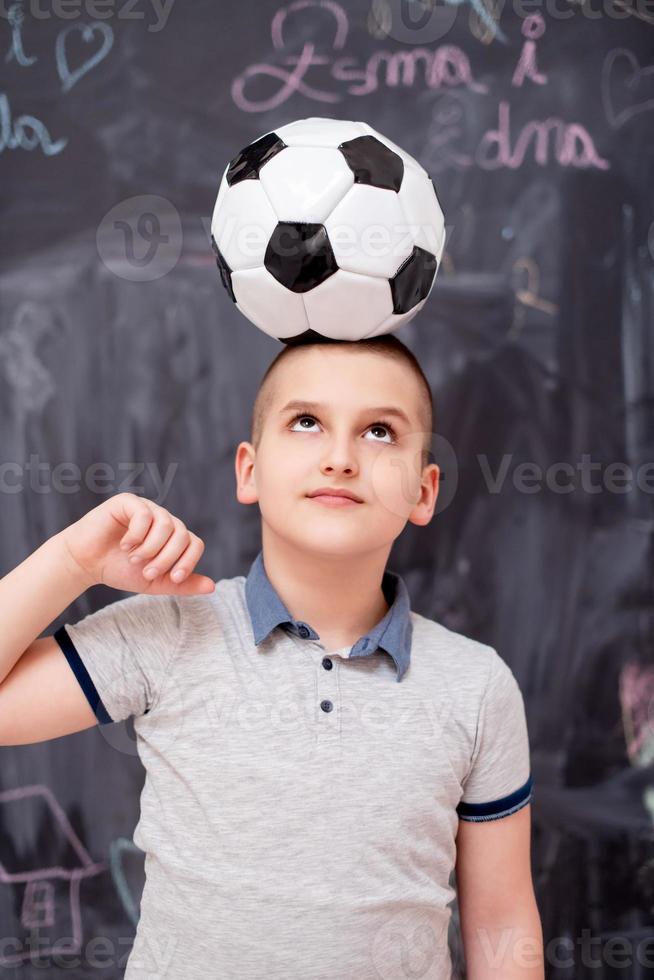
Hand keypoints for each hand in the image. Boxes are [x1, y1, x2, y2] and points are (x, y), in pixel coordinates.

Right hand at [58, 492, 214, 594]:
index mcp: (172, 537)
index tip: (174, 579)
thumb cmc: (119, 570)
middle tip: (147, 572)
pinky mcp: (128, 502)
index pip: (194, 543)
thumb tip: (212, 586)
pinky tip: (125, 544)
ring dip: (151, 548)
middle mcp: (163, 520)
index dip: (188, 562)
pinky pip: (145, 514)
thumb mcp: (154, 583)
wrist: (86, 563)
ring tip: (134, 559)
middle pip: (182, 534)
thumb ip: (182, 585)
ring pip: (166, 524)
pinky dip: (137, 535)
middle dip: (167, 558)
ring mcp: (147, 509)